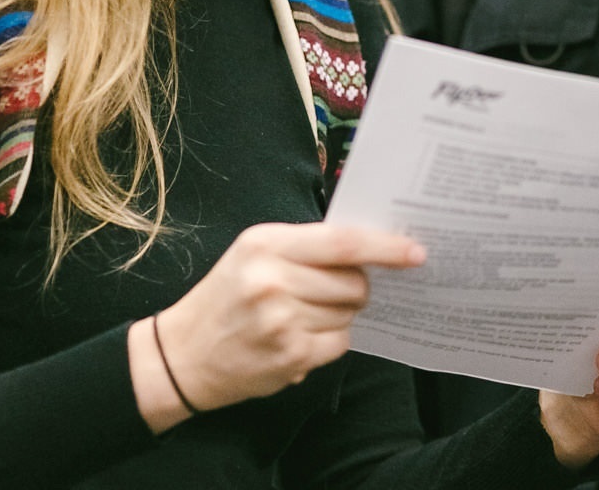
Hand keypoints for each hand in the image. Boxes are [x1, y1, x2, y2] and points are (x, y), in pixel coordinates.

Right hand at [128, 222, 423, 430]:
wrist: (182, 354)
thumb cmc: (228, 295)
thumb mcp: (255, 253)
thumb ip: (307, 246)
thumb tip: (372, 248)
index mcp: (267, 244)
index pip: (343, 242)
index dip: (386, 247)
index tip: (416, 252)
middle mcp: (273, 280)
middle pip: (354, 282)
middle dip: (356, 287)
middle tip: (329, 291)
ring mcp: (281, 321)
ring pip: (349, 313)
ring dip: (339, 315)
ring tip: (302, 314)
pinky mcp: (289, 356)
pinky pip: (339, 343)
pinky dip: (329, 340)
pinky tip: (298, 337)